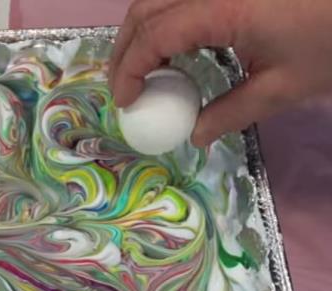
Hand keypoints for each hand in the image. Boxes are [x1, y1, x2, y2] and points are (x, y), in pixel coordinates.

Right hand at [110, 0, 331, 145]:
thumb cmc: (330, 42)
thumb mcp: (283, 87)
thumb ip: (232, 113)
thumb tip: (195, 135)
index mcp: (222, 8)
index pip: (155, 35)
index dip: (131, 69)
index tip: (127, 102)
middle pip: (144, 8)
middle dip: (123, 49)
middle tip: (123, 86)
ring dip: (139, 33)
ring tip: (140, 70)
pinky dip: (162, 21)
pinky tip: (172, 48)